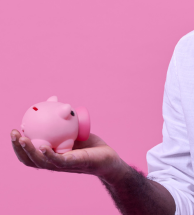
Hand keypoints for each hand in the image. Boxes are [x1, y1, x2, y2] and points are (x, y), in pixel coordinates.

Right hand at [11, 129, 126, 184]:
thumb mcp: (73, 129)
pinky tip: (43, 147)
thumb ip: (63, 119)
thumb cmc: (89, 145)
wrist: (107, 158)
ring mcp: (63, 165)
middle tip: (13, 132)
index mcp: (50, 156)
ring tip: (21, 138)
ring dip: (29, 150)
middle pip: (29, 159)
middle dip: (17, 147)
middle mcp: (53, 163)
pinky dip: (49, 155)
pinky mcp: (74, 164)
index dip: (18, 145)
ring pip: (40, 161)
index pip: (29, 153)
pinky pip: (59, 161)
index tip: (14, 130)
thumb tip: (52, 99)